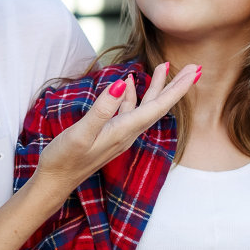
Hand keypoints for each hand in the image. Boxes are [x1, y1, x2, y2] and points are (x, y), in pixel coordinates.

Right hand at [35, 62, 199, 189]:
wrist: (55, 181)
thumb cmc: (64, 159)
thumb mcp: (81, 133)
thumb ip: (102, 109)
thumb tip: (122, 84)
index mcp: (124, 131)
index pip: (158, 106)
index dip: (177, 88)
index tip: (194, 71)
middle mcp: (127, 133)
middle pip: (158, 106)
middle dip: (175, 86)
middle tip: (192, 67)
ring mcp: (119, 134)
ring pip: (144, 107)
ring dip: (156, 87)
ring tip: (163, 67)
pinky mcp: (109, 134)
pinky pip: (128, 111)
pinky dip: (133, 95)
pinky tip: (129, 85)